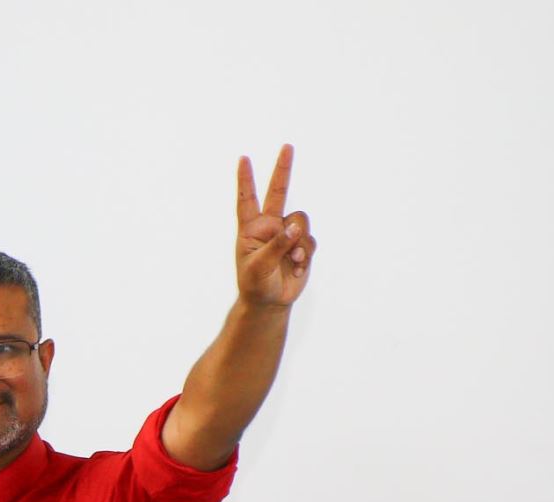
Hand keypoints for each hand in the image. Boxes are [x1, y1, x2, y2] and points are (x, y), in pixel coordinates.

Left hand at [235, 145, 316, 308]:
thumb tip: (295, 226)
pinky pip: (310, 241)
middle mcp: (270, 226)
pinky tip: (297, 268)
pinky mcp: (301, 245)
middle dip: (283, 169)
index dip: (246, 180)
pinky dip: (305, 255)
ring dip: (299, 242)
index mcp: (251, 229)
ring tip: (292, 262)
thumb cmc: (256, 284)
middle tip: (288, 147)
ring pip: (301, 221)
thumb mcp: (259, 265)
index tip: (243, 159)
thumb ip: (277, 244)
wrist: (270, 302)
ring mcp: (287, 234)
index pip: (247, 200)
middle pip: (278, 192)